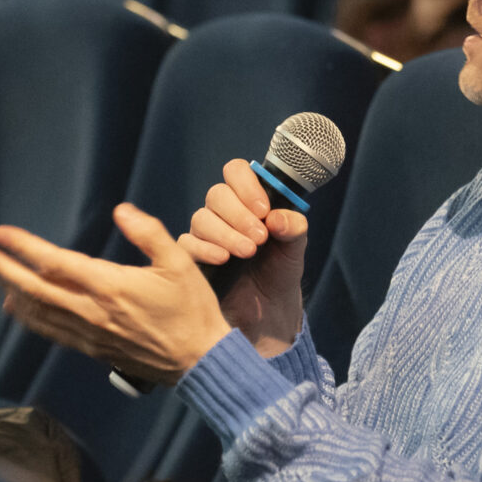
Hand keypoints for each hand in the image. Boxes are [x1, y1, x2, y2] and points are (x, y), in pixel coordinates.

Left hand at [0, 204, 232, 385]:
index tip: (0, 234)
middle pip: (35, 288)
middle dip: (2, 269)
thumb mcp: (180, 262)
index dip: (23, 247)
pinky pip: (52, 331)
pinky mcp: (92, 348)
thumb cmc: (192, 308)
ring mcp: (89, 332)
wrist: (199, 361)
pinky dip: (29, 318)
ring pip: (38, 311)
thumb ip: (149, 233)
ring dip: (9, 291)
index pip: (54, 263)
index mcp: (110, 286)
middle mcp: (91, 310)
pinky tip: (16, 308)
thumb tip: (121, 211)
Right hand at [181, 161, 308, 354]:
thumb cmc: (280, 271)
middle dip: (239, 214)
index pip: (236, 172)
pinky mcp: (193, 256)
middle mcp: (224, 212)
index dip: (246, 185)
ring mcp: (206, 233)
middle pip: (217, 194)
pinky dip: (205, 249)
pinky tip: (224, 259)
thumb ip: (293, 227)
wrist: (269, 310)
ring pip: (201, 218)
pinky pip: (187, 243)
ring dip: (226, 233)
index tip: (264, 209)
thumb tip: (276, 218)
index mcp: (248, 200)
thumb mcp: (295, 247)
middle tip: (260, 238)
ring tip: (248, 252)